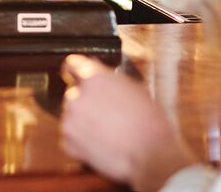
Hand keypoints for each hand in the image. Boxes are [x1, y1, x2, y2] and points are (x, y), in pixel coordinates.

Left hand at [59, 55, 195, 191]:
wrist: (151, 156)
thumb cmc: (150, 124)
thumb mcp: (135, 90)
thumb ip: (111, 81)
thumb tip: (103, 80)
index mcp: (94, 77)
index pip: (72, 64)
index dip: (74, 70)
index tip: (73, 74)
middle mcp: (77, 95)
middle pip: (74, 94)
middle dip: (86, 102)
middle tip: (104, 114)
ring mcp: (70, 120)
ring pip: (72, 116)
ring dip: (84, 123)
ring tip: (107, 132)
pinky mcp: (70, 143)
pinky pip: (71, 139)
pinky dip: (82, 143)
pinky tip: (102, 145)